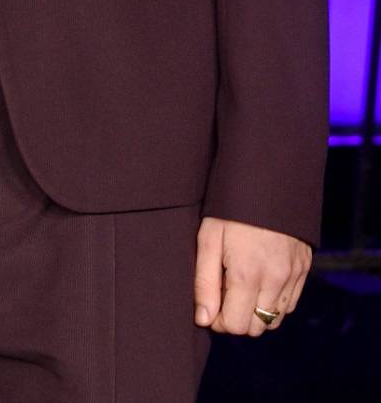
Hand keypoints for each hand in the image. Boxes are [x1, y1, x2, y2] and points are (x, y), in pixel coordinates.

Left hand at [193, 216, 310, 335]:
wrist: (268, 179)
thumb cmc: (230, 208)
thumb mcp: (208, 238)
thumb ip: (205, 283)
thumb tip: (203, 319)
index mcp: (248, 275)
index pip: (235, 325)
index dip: (218, 320)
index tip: (210, 304)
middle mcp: (275, 281)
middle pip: (256, 327)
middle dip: (236, 318)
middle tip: (223, 294)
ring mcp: (293, 276)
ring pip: (275, 319)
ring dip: (256, 312)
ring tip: (240, 286)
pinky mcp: (303, 269)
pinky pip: (290, 304)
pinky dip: (274, 302)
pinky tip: (259, 281)